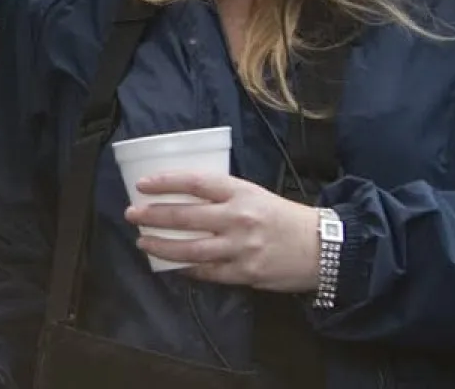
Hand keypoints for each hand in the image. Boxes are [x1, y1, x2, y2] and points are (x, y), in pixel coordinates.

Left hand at [126, 173, 320, 292]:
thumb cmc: (284, 217)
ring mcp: (241, 248)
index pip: (196, 182)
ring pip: (191, 249)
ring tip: (143, 242)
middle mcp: (239, 218)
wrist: (321, 247)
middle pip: (186, 216)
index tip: (142, 184)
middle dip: (154, 216)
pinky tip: (172, 266)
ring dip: (162, 246)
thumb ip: (223, 196)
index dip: (166, 182)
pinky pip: (208, 272)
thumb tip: (184, 197)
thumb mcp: (255, 194)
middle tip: (133, 215)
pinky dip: (187, 269)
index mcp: (241, 193)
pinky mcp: (245, 273)